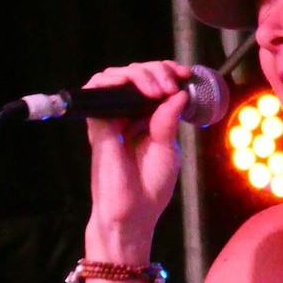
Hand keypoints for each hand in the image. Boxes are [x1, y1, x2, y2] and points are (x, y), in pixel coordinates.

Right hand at [83, 61, 191, 261]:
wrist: (133, 212)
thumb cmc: (151, 187)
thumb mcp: (167, 149)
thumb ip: (168, 121)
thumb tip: (178, 94)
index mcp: (149, 119)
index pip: (155, 83)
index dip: (168, 72)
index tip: (185, 74)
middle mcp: (129, 115)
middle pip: (137, 74)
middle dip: (157, 70)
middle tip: (172, 83)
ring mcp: (112, 118)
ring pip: (116, 76)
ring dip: (139, 73)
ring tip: (158, 88)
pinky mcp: (97, 124)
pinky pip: (96, 91)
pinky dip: (113, 81)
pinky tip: (135, 89)